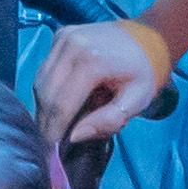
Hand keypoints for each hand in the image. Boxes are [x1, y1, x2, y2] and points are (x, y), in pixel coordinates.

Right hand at [27, 13, 174, 167]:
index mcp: (92, 61)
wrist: (147, 38)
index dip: (53, 130)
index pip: (62, 104)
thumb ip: (108, 120)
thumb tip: (75, 136)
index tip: (50, 152)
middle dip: (45, 121)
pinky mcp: (60, 35)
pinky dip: (48, 89)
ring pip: (40, 81)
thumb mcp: (137, 100)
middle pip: (46, 94)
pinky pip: (45, 69)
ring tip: (52, 125)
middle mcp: (72, 45)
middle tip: (49, 143)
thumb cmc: (144, 72)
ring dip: (44, 107)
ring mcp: (63, 38)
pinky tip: (58, 102)